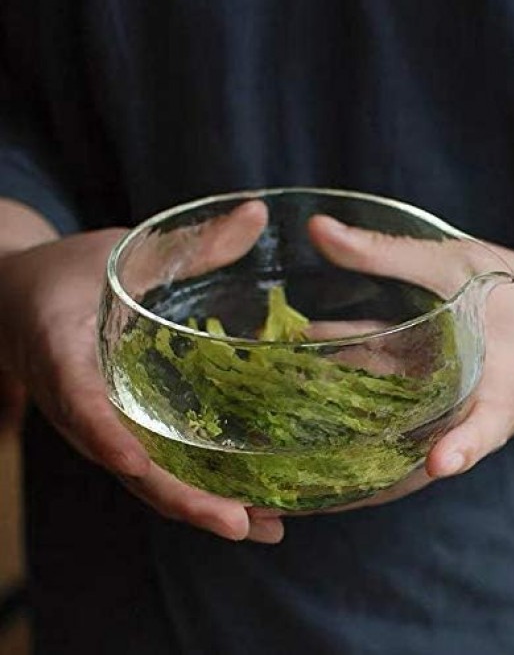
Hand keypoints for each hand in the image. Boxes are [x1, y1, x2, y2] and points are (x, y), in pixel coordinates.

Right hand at [0, 201, 284, 543]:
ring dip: (196, 507)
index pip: (77, 399)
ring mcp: (96, 423)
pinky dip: (193, 488)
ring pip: (142, 477)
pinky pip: (153, 465)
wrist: (21, 301)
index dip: (105, 433)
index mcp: (61, 351)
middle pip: (123, 461)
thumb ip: (189, 242)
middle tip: (241, 523)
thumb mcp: (122, 251)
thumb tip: (258, 213)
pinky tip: (245, 502)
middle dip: (179, 497)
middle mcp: (76, 402)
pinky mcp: (116, 428)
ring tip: (262, 527)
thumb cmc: (70, 272)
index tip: (138, 464)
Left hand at [252, 215, 513, 516]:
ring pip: (397, 449)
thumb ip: (387, 253)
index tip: (441, 462)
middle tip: (293, 466)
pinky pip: (395, 434)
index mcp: (500, 385)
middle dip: (358, 461)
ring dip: (346, 453)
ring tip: (279, 458)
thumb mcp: (459, 264)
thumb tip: (315, 229)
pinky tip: (301, 417)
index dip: (463, 446)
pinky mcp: (441, 420)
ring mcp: (456, 425)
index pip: (483, 425)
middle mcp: (475, 418)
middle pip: (415, 448)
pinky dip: (354, 431)